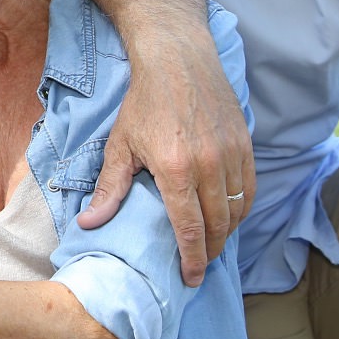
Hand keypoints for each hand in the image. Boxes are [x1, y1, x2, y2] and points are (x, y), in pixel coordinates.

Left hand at [79, 50, 252, 285]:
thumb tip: (89, 224)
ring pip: (238, 209)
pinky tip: (229, 216)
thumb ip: (109, 189)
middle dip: (211, 251)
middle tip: (201, 266)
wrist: (177, 60)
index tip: (191, 278)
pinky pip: (250, 187)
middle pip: (218, 224)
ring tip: (213, 244)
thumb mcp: (120, 145)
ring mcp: (231, 153)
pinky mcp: (245, 143)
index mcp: (175, 169)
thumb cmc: (144, 103)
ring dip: (228, 232)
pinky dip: (242, 208)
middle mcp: (209, 165)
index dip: (192, 258)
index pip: (189, 228)